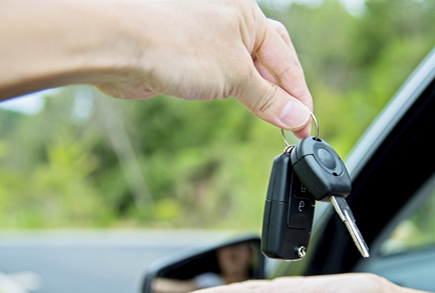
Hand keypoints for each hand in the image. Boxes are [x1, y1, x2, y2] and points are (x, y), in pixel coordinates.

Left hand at [1, 0, 312, 137]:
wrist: (120, 46)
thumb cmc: (176, 44)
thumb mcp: (235, 74)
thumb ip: (269, 98)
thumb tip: (297, 116)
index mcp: (248, 17)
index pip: (286, 60)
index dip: (299, 95)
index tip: (308, 124)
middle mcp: (230, 27)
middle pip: (270, 65)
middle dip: (285, 97)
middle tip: (296, 126)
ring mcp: (209, 45)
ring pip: (247, 75)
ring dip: (264, 100)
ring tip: (278, 124)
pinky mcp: (191, 63)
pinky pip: (225, 81)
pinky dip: (240, 97)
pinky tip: (248, 108)